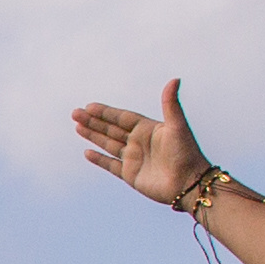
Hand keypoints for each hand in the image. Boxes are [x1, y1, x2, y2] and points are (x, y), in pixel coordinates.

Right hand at [73, 80, 213, 210]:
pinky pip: (110, 165)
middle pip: (111, 129)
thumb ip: (171, 103)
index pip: (122, 118)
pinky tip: (88, 152)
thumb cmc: (186, 153)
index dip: (106, 112)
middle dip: (93, 121)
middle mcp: (139, 142)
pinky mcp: (131, 175)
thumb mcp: (177, 126)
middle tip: (75, 113)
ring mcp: (134, 159)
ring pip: (108, 144)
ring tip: (77, 126)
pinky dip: (99, 159)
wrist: (189, 184)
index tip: (90, 106)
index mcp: (148, 129)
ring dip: (93, 135)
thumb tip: (175, 79)